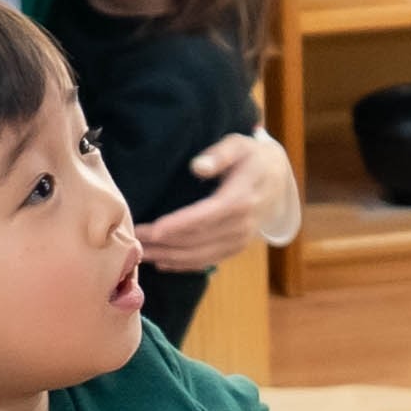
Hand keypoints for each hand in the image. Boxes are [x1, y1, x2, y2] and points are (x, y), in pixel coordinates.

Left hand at [134, 129, 282, 272]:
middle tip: (132, 240)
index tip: (151, 229)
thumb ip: (219, 155)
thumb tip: (197, 167)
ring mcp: (240, 240)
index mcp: (241, 199)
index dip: (177, 225)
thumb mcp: (239, 145)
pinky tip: (162, 262)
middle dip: (163, 243)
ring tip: (140, 253)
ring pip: (200, 255)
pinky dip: (183, 265)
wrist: (279, 180)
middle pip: (197, 240)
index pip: (205, 216)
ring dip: (168, 256)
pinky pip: (208, 261)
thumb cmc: (252, 157)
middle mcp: (242, 225)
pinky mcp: (236, 247)